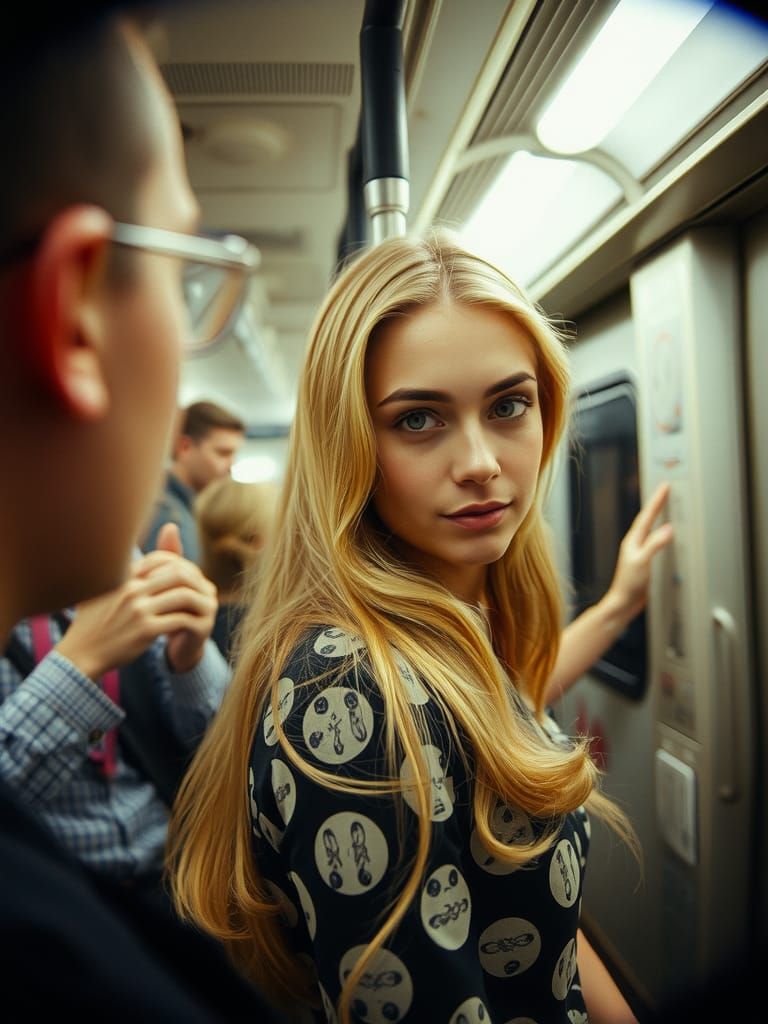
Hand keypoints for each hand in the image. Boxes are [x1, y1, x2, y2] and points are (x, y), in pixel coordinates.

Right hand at [56, 524, 217, 678]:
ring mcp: (138, 609)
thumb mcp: (100, 591)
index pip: (161, 559)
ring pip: (183, 596)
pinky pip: (180, 620)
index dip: (181, 565)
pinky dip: (192, 621)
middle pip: (178, 574)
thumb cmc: (92, 622)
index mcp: (122, 576)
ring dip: (198, 602)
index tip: (190, 577)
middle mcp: (131, 589)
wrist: (81, 653)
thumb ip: (117, 573)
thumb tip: (131, 556)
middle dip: (196, 582)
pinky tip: (194, 625)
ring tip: (203, 609)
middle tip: (204, 592)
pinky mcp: (146, 630)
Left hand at [604, 482, 673, 625]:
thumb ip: (655, 544)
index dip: (656, 501)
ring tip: (665, 506)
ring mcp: (639, 552)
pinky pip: (655, 541)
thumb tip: (667, 529)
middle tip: (665, 490)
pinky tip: (666, 536)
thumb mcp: (643, 561)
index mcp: (633, 540)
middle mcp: (635, 543)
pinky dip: (662, 534)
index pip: (647, 516)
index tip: (664, 487)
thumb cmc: (628, 584)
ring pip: (651, 529)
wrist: (623, 602)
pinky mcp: (645, 561)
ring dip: (658, 517)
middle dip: (657, 504)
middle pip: (648, 518)